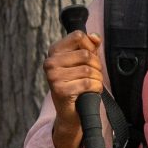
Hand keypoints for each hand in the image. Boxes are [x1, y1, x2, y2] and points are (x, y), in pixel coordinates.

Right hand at [44, 29, 103, 147]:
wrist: (71, 111)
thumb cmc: (77, 83)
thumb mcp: (83, 62)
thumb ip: (90, 46)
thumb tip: (95, 36)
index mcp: (54, 51)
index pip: (78, 36)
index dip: (91, 46)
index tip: (91, 56)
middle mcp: (50, 62)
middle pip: (86, 54)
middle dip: (96, 66)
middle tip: (94, 75)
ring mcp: (53, 76)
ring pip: (88, 70)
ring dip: (97, 78)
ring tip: (92, 84)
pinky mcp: (60, 90)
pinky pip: (88, 83)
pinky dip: (95, 88)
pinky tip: (90, 92)